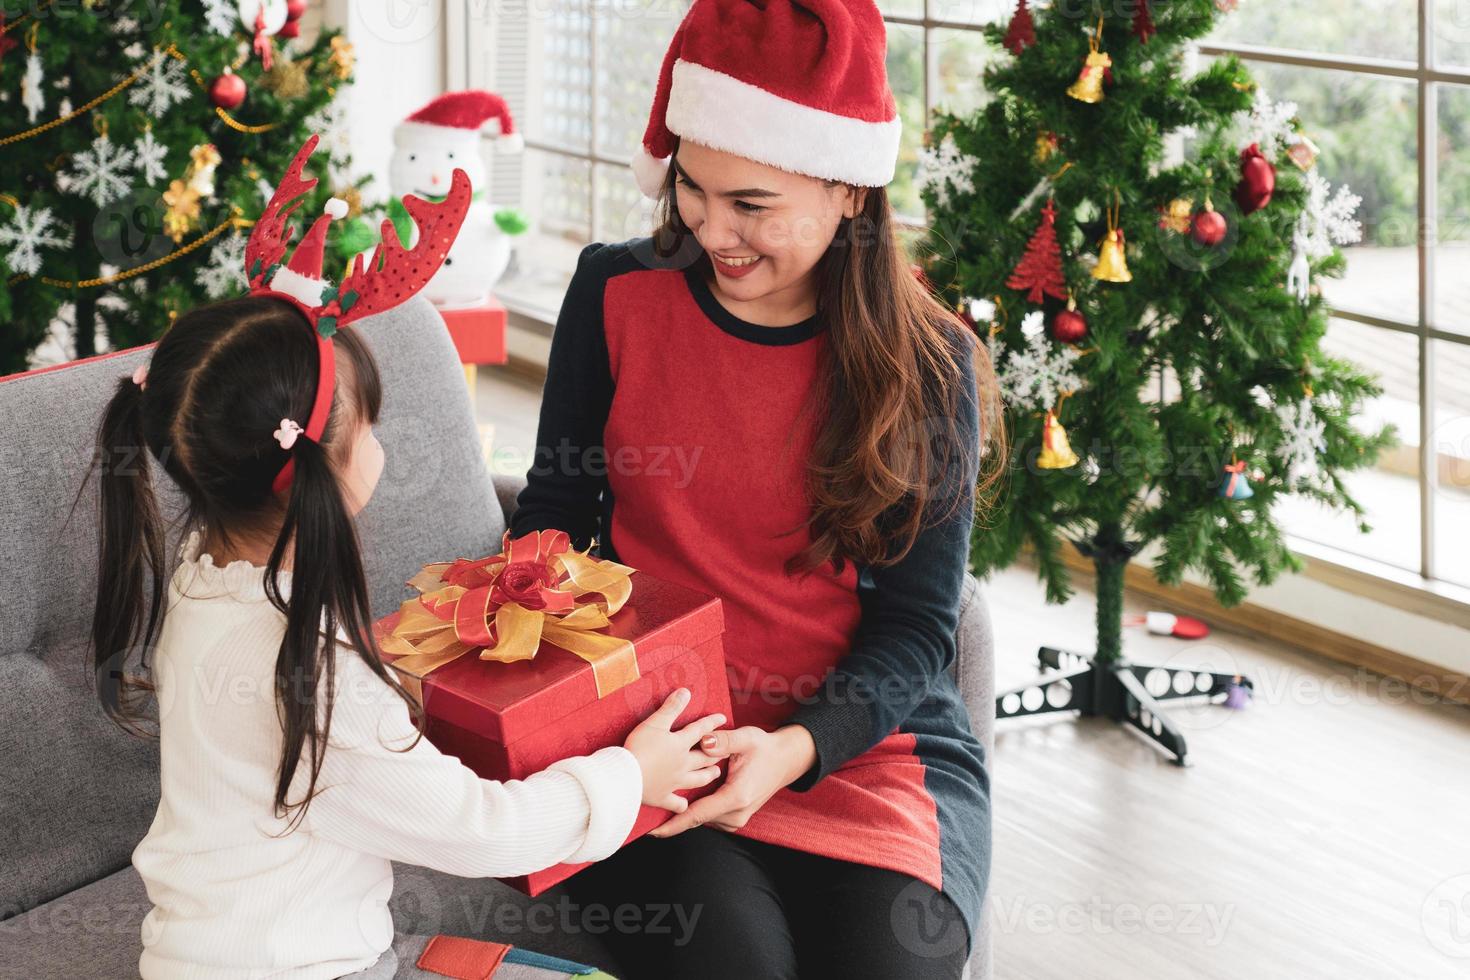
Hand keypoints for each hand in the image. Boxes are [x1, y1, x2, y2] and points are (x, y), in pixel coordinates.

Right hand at [622, 688, 726, 812]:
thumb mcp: (655, 723)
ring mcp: (674, 782)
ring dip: (707, 775)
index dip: (711, 723)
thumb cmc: (639, 748)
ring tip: (715, 773)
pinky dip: (681, 805)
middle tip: (726, 752)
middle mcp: (682, 764)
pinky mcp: (662, 797)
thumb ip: (671, 708)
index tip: (723, 718)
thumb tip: (686, 691)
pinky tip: (684, 806)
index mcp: (680, 744)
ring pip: (697, 780)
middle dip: (716, 753)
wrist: (625, 777)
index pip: (699, 730)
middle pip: (704, 758)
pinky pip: (676, 803)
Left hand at [649, 724, 816, 837]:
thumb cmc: (766, 748)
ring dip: (685, 810)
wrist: (786, 760)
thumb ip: (724, 740)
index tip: (653, 830)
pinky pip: (710, 816)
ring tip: (664, 799)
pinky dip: (698, 808)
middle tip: (650, 803)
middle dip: (674, 814)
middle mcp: (737, 813)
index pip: (697, 815)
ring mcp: (738, 818)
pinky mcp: (736, 817)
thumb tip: (703, 741)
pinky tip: (687, 797)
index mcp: (736, 797)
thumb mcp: (746, 738)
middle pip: (697, 818)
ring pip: (703, 818)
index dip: (673, 824)